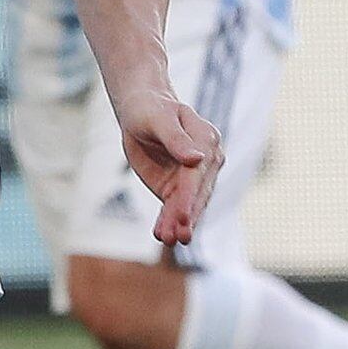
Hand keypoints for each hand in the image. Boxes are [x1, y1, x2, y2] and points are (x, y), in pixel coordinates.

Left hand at [115, 86, 223, 245]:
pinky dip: (168, 220)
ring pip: (187, 204)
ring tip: (168, 240)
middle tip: (179, 237)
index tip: (184, 217)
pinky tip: (161, 235)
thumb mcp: (160, 118)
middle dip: (187, 216)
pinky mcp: (177, 185)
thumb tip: (197, 159)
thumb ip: (176, 139)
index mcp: (206, 140)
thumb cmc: (151, 108)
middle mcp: (205, 161)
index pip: (197, 174)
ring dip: (178, 223)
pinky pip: (174, 206)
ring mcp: (192, 176)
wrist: (142, 109)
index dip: (190, 197)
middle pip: (196, 193)